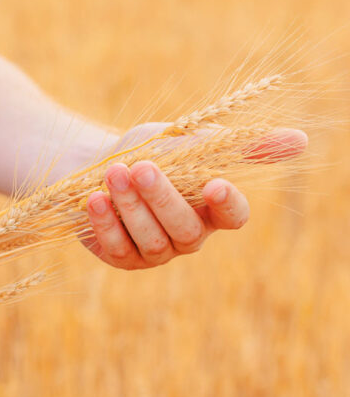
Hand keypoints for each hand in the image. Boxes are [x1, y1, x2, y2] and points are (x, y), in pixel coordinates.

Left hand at [82, 123, 306, 269]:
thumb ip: (234, 145)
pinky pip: (117, 246)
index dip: (226, 205)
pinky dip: (105, 222)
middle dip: (162, 197)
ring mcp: (154, 251)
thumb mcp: (188, 139)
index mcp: (211, 209)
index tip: (214, 183)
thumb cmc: (149, 152)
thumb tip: (301, 140)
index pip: (233, 217)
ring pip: (151, 239)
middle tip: (141, 167)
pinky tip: (94, 198)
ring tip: (112, 174)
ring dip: (131, 206)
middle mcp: (187, 235)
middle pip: (185, 229)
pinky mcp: (122, 257)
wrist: (95, 165)